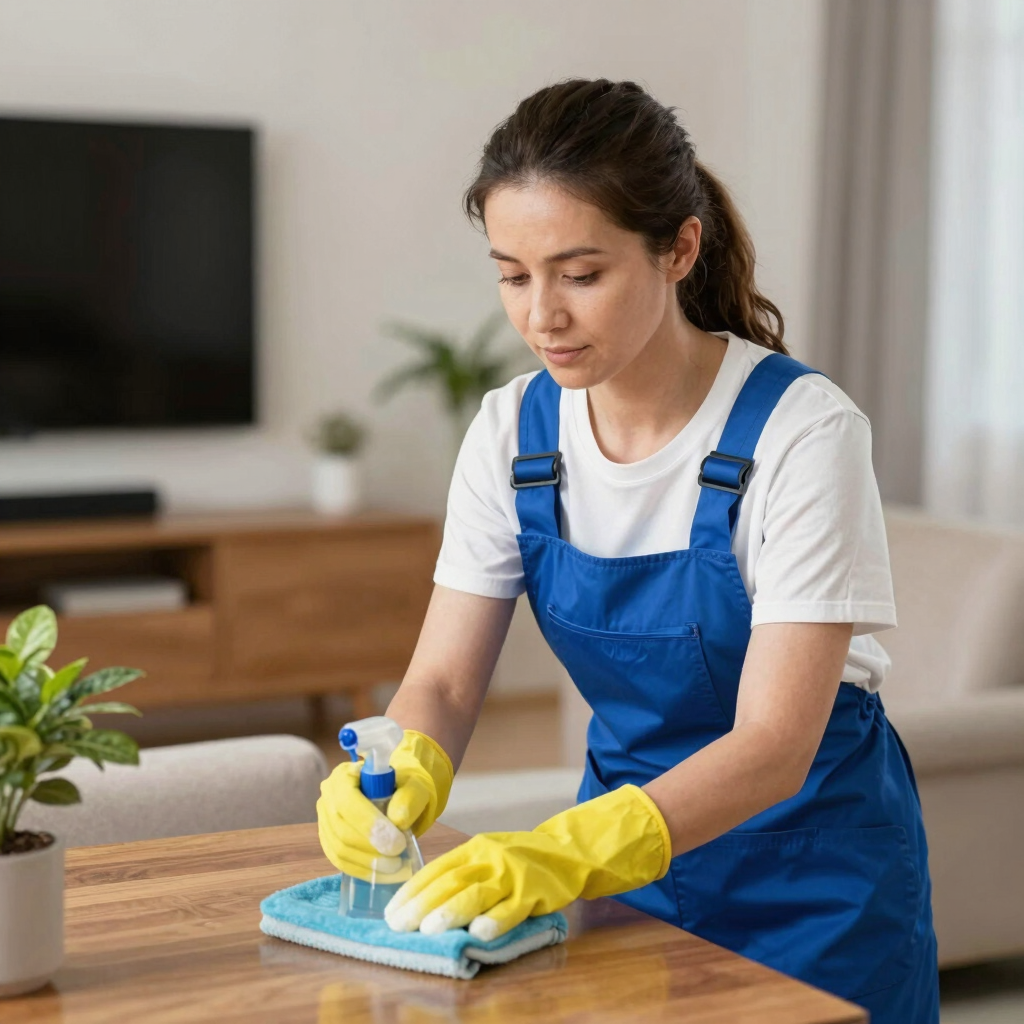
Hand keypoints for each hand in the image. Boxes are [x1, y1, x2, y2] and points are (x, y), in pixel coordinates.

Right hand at [317, 729, 452, 880]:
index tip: (397, 843)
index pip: (348, 802)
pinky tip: (385, 875)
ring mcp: (325, 821)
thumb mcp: (414, 786)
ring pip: (339, 849)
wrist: (396, 797)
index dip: (370, 825)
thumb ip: (408, 797)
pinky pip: (340, 862)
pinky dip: (363, 872)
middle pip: (341, 829)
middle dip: (372, 849)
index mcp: (344, 776)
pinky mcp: (329, 842)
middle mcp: (328, 797)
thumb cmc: (402, 788)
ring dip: (369, 864)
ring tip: (396, 867)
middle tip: (399, 857)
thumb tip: (397, 820)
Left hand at [384, 784, 670, 939]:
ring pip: (478, 893)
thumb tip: (420, 904)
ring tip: (429, 929)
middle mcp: (490, 858)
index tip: (391, 912)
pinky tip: (479, 934)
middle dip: (422, 904)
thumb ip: (461, 874)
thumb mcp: (487, 857)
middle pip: (451, 881)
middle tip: (399, 925)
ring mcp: (513, 874)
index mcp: (474, 849)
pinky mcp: (535, 892)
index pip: (436, 868)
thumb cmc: (517, 860)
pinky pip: (513, 908)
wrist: (567, 851)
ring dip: (451, 912)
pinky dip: (495, 921)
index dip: (413, 890)